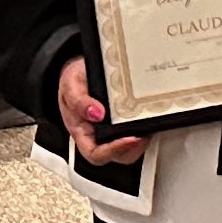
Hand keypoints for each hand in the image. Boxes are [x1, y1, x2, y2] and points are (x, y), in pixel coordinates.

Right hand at [56, 54, 147, 168]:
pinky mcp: (129, 119)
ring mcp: (116, 128)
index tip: (129, 139)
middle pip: (120, 154)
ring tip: (149, 120)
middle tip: (145, 132)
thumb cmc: (75, 81)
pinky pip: (141, 127)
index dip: (113, 151)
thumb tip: (96, 114)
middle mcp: (100, 134)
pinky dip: (148, 122)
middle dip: (135, 147)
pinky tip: (151, 110)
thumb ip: (78, 101)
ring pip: (134, 145)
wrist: (85, 68)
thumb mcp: (70, 86)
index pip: (96, 154)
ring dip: (144, 136)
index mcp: (82, 132)